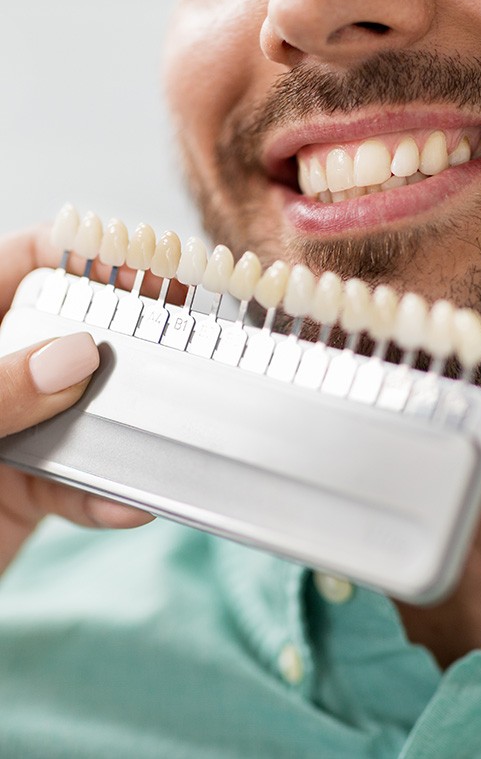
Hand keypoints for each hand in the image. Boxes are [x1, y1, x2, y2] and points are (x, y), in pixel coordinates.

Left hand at [0, 225, 153, 575]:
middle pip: (68, 333)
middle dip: (124, 343)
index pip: (20, 263)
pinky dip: (107, 496)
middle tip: (184, 343)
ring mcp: (12, 429)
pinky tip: (128, 505)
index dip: (83, 254)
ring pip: (87, 410)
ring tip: (164, 437)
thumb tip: (77, 354)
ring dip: (127, 433)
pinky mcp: (29, 487)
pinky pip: (80, 480)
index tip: (148, 265)